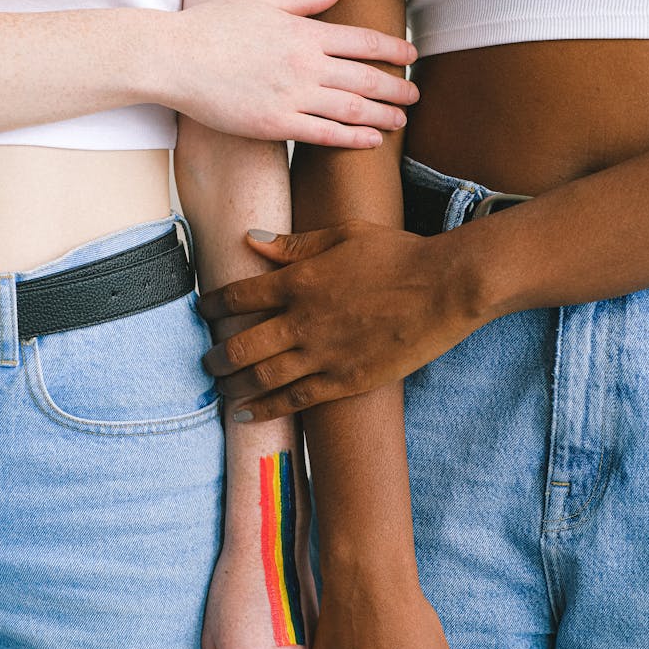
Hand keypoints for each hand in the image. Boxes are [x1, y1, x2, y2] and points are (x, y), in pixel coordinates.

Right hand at [165, 0, 417, 147]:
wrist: (175, 58)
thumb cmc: (213, 27)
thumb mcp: (262, 1)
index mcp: (305, 31)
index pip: (363, 40)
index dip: (393, 50)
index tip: (411, 56)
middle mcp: (306, 63)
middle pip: (366, 77)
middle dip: (396, 87)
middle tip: (415, 95)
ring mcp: (292, 95)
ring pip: (351, 108)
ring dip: (382, 115)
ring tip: (401, 121)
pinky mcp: (275, 124)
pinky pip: (324, 134)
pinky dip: (352, 138)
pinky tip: (372, 141)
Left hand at [199, 220, 485, 418]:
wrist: (443, 288)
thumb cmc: (397, 254)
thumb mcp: (343, 234)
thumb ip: (294, 244)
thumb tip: (250, 240)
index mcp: (299, 281)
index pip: (238, 296)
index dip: (214, 306)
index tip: (204, 313)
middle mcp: (302, 321)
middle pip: (241, 345)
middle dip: (216, 356)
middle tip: (206, 362)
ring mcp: (322, 354)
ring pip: (261, 377)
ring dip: (234, 386)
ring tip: (221, 390)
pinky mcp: (345, 380)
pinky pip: (295, 400)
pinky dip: (265, 409)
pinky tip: (246, 414)